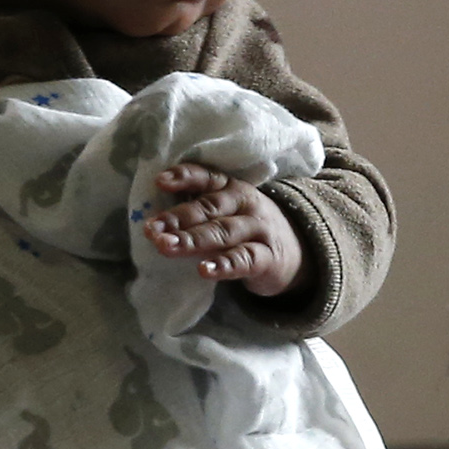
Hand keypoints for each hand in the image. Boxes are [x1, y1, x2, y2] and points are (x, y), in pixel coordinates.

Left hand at [142, 166, 303, 297]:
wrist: (297, 251)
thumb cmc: (246, 228)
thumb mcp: (227, 212)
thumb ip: (198, 211)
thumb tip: (153, 220)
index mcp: (231, 188)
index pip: (207, 177)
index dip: (184, 177)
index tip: (159, 181)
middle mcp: (245, 204)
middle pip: (209, 208)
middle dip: (178, 218)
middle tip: (151, 229)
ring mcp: (258, 230)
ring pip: (223, 232)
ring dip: (192, 240)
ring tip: (166, 247)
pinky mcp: (267, 258)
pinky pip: (244, 260)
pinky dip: (224, 265)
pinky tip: (204, 271)